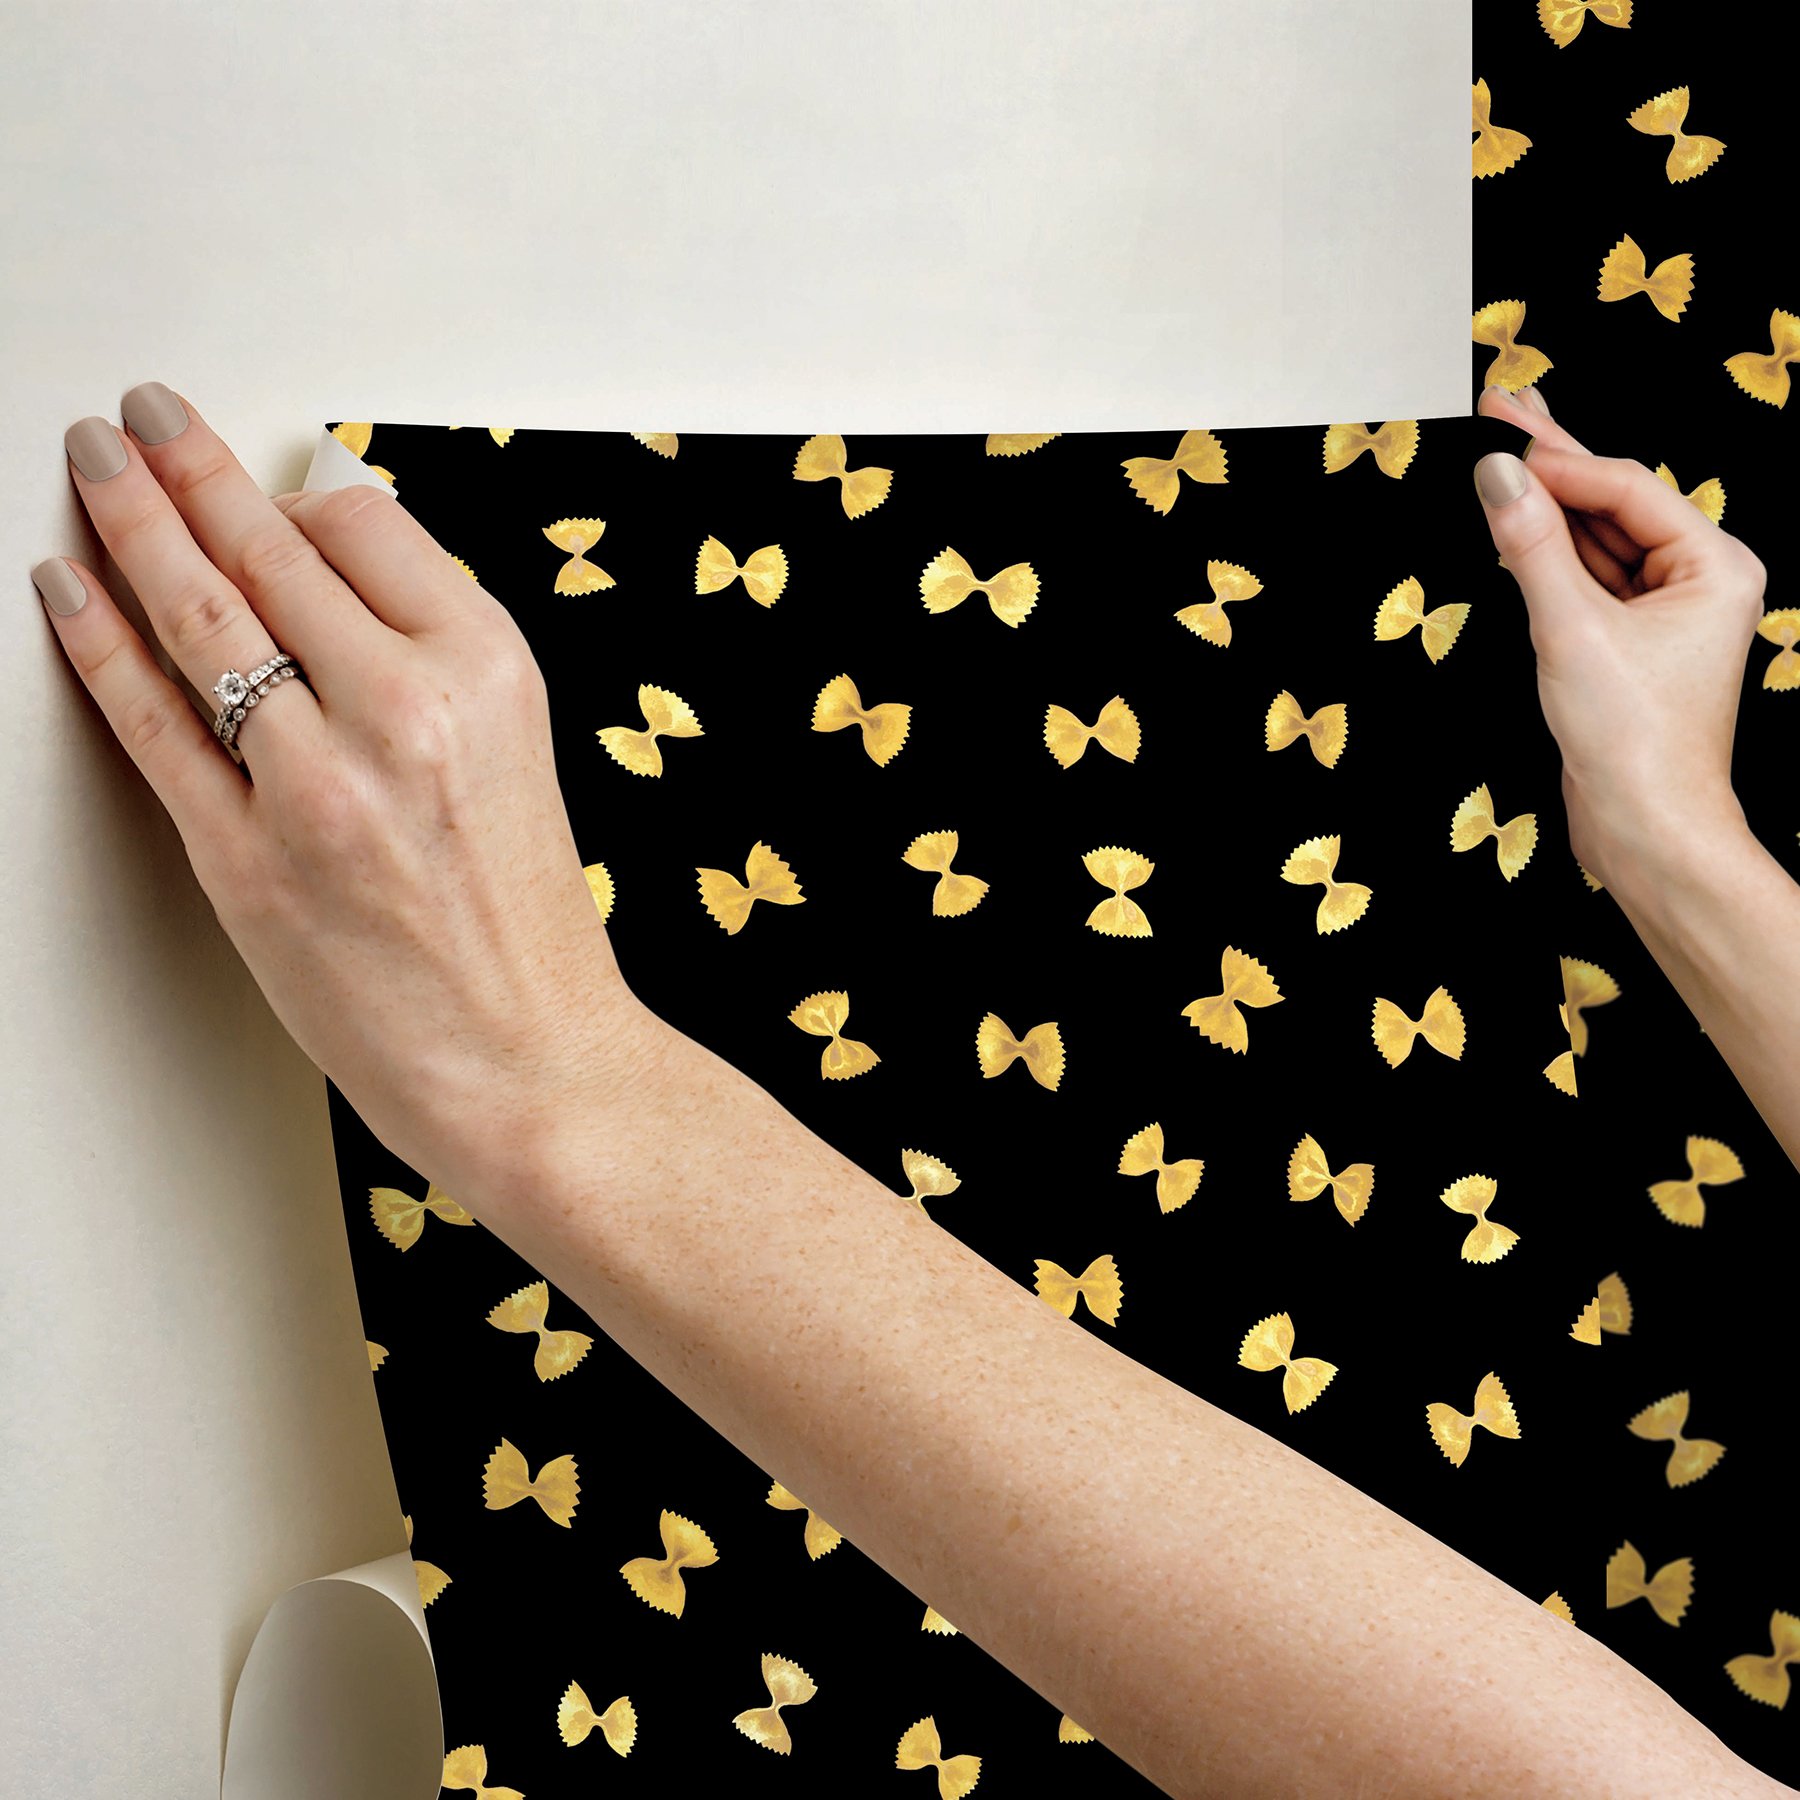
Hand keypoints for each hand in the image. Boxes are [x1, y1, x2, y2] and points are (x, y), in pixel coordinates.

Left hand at [30, 386, 654, 1207]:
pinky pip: (153, 723)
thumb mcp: (516, 749)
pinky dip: (98, 642)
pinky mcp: (247, 861)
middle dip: (188, 467)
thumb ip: (430, 650)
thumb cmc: (523, 922)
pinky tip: (67, 586)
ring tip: (93, 465)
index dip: (294, 492)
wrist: (529, 1060)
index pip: (364, 526)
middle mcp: (406, 712)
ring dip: (128, 522)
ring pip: (199, 616)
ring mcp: (319, 787)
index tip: (257, 475)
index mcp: (487, 672)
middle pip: (269, 551)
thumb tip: (334, 552)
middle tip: (141, 418)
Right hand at [1472, 385, 1766, 888]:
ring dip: (1544, 505)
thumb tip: (1497, 475)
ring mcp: (1664, 615)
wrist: (1644, 829)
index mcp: (1714, 567)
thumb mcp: (1571, 630)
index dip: (1558, 459)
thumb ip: (1531, 546)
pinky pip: (1585, 582)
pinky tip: (1514, 524)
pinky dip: (1546, 556)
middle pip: (1613, 505)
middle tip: (1500, 406)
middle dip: (1553, 462)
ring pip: (1596, 541)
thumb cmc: (1633, 740)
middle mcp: (1698, 582)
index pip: (1624, 489)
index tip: (1497, 430)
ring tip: (1498, 452)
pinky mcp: (1628, 646)